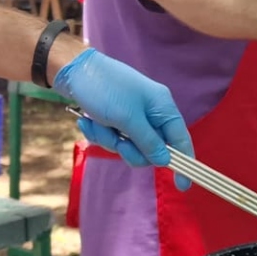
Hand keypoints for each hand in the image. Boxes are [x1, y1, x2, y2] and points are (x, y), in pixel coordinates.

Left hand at [56, 46, 193, 175]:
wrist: (72, 70)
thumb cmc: (104, 88)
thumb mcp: (127, 118)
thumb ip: (148, 141)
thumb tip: (165, 161)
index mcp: (162, 107)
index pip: (180, 140)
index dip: (184, 162)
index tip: (183, 185)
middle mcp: (151, 112)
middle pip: (151, 149)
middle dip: (130, 149)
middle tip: (118, 141)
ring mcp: (132, 116)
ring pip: (128, 146)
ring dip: (110, 140)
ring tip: (97, 123)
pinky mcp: (115, 118)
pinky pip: (112, 138)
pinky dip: (99, 133)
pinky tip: (87, 121)